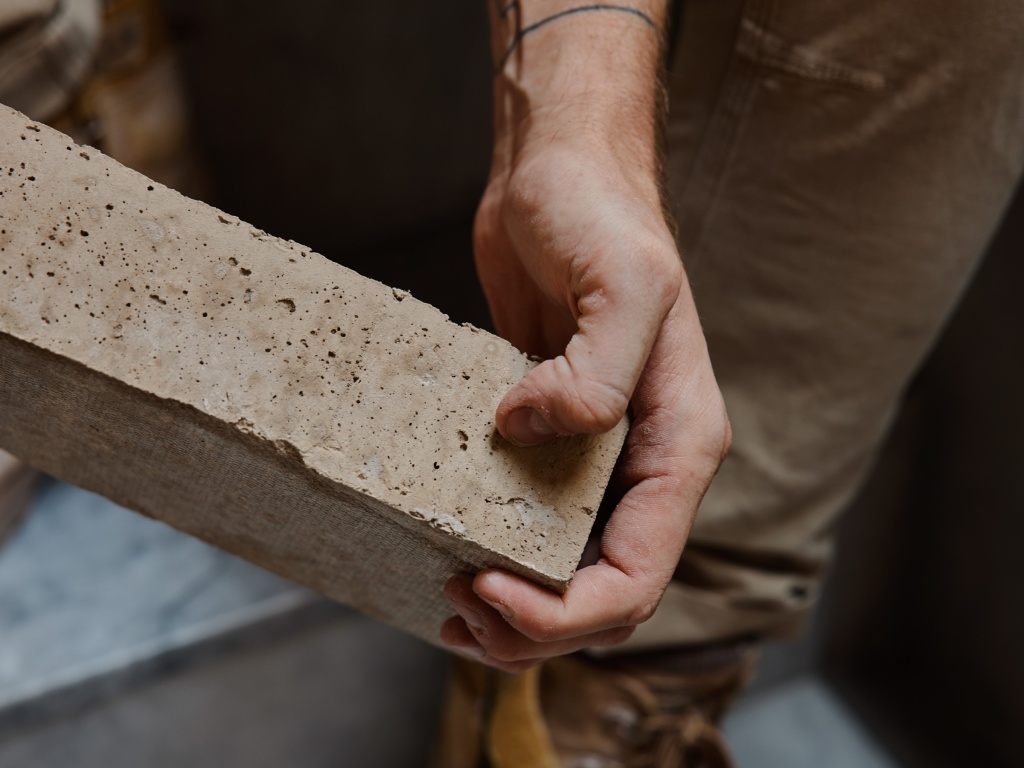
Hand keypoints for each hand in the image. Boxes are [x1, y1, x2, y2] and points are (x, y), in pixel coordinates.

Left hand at [440, 24, 730, 665]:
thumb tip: (526, 431)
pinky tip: (446, 551)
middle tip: (457, 607)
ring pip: (568, 571)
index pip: (637, 574)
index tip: (485, 588)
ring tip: (449, 606)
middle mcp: (642, 461)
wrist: (558, 172)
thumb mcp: (623, 283)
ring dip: (515, 610)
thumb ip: (595, 376)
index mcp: (678, 444)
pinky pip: (527, 520)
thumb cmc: (602, 214)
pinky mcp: (543, 432)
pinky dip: (495, 554)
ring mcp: (593, 454)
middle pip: (603, 593)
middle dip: (535, 626)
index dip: (565, 609)